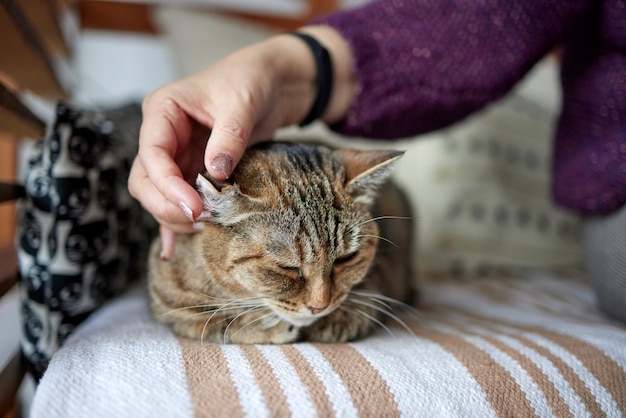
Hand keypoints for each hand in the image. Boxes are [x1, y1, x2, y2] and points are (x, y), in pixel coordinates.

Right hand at [128, 27, 354, 258]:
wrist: (273, 83)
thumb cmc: (251, 80)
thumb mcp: (241, 103)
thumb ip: (228, 137)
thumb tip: (216, 173)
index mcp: (163, 110)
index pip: (151, 154)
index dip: (168, 185)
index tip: (195, 206)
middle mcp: (164, 136)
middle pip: (145, 181)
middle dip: (168, 205)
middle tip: (202, 221)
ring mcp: (178, 155)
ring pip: (160, 195)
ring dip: (178, 216)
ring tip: (209, 226)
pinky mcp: (194, 171)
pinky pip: (178, 200)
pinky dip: (176, 224)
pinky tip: (173, 252)